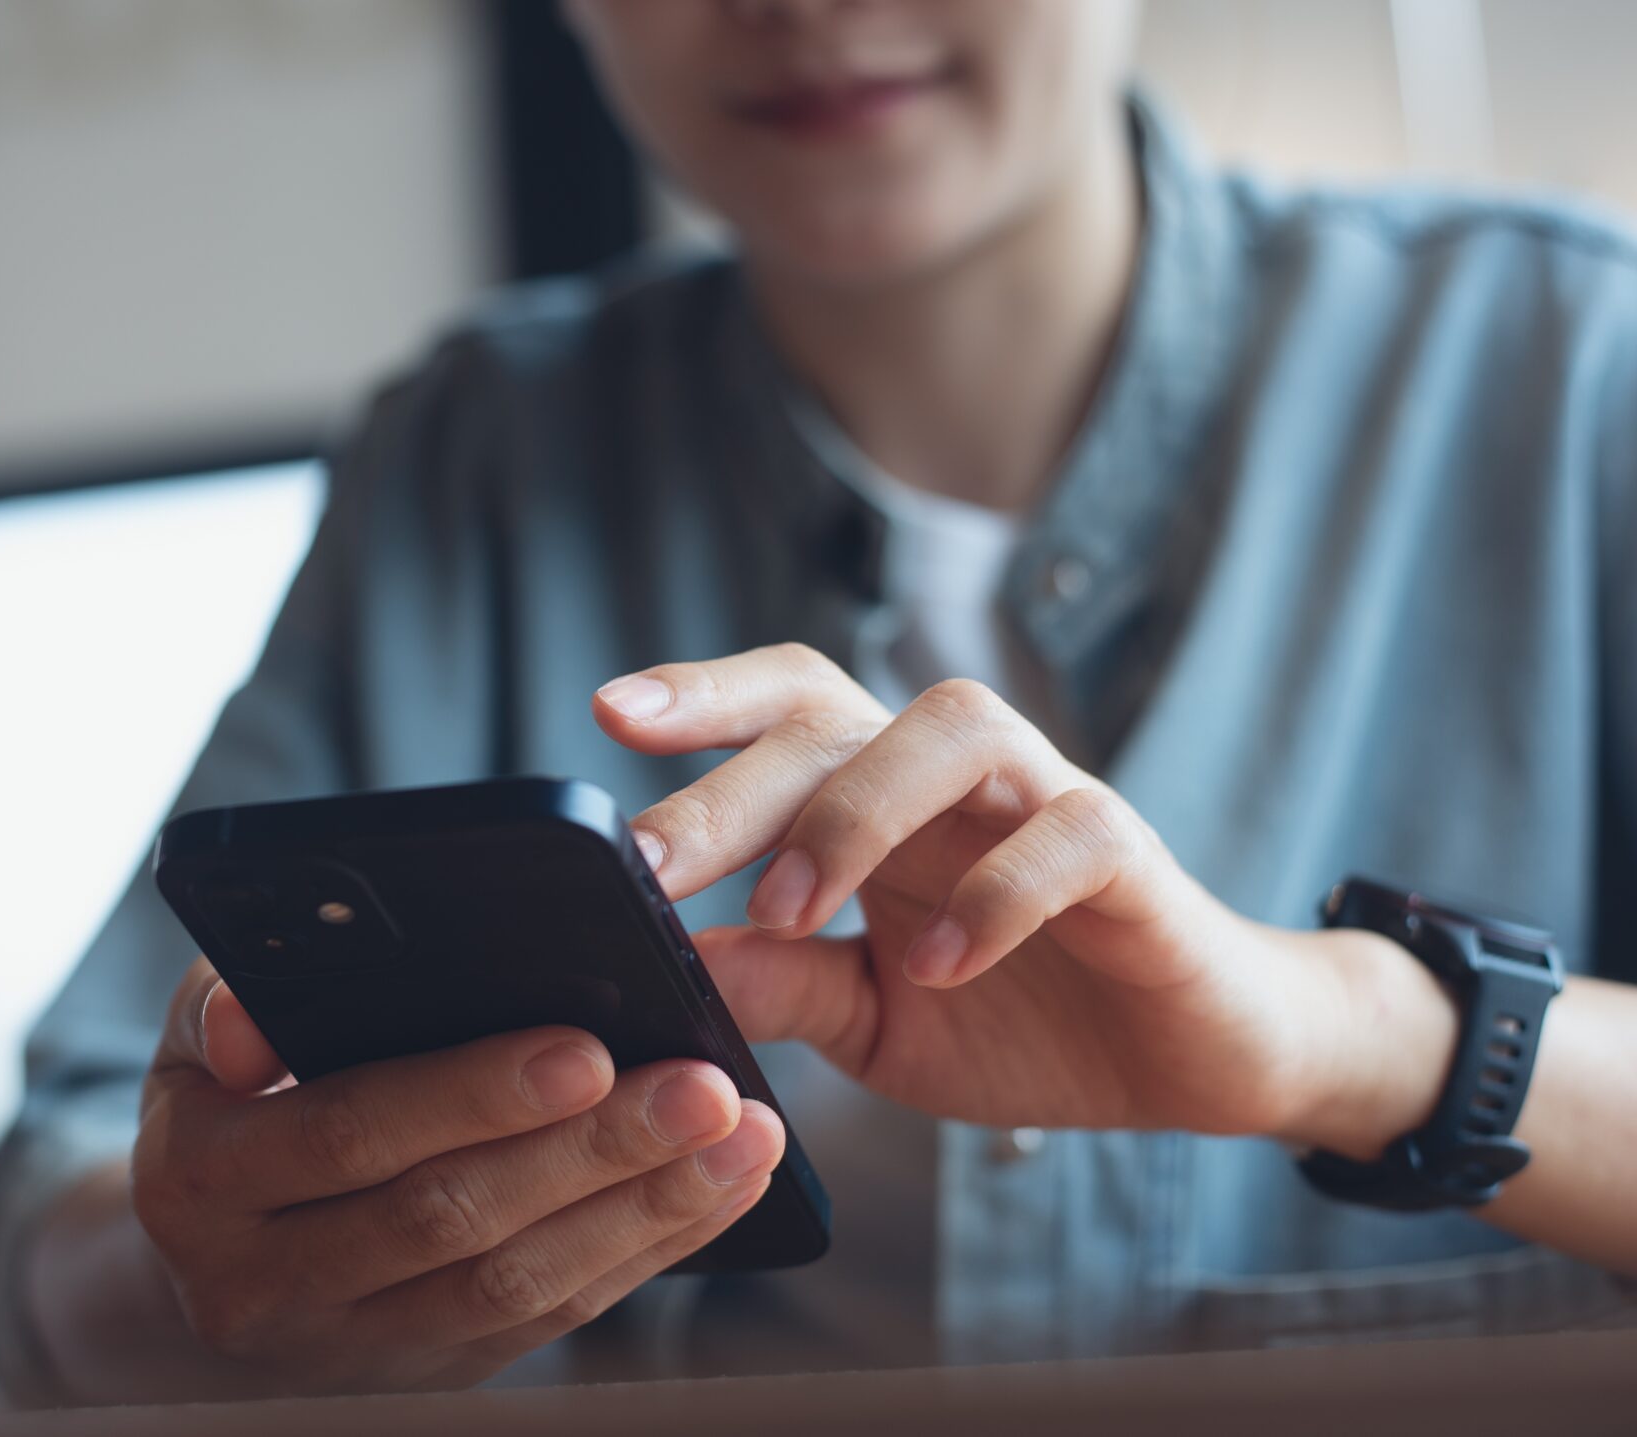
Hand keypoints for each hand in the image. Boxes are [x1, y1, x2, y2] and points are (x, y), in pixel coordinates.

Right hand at [126, 957, 786, 1395]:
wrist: (211, 1259)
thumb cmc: (225, 1104)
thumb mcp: (191, 1043)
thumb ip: (222, 1003)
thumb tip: (255, 1016)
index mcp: (196, 1180)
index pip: (346, 1132)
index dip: (467, 1094)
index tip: (585, 1048)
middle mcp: (263, 1280)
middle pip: (449, 1217)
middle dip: (592, 1152)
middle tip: (703, 1087)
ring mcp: (352, 1342)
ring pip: (514, 1285)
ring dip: (643, 1209)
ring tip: (741, 1135)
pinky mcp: (431, 1371)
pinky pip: (551, 1319)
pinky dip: (646, 1250)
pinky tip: (719, 1189)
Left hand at [593, 644, 1454, 1151]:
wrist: (1190, 1063)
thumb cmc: (1019, 1021)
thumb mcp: (869, 1018)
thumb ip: (780, 981)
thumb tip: (666, 964)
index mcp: (881, 803)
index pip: (787, 708)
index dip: (703, 697)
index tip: (607, 717)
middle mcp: (955, 780)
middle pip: (837, 717)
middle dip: (735, 784)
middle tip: (655, 866)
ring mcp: (1046, 804)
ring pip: (955, 726)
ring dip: (855, 815)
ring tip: (792, 914)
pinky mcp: (1133, 861)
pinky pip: (1069, 834)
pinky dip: (995, 893)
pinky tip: (938, 965)